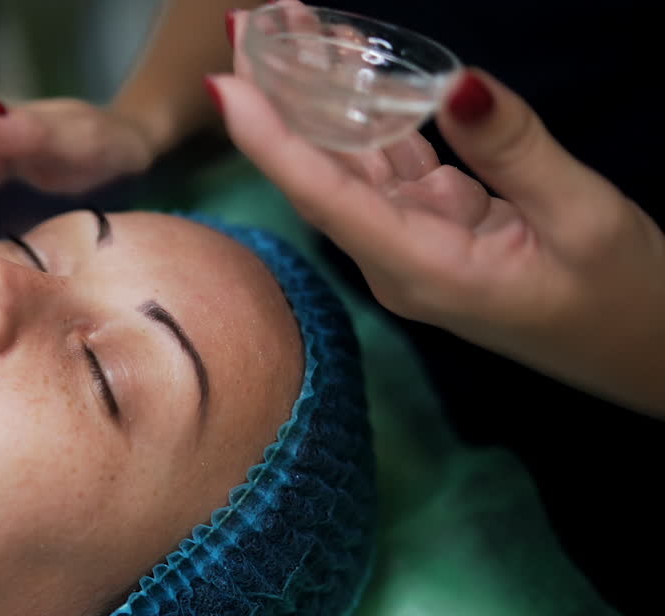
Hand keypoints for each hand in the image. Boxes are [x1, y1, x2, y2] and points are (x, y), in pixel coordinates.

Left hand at [209, 5, 664, 416]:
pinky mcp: (432, 225)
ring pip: (348, 163)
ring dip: (317, 96)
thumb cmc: (622, 297)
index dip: (270, 140)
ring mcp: (410, 241)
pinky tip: (346, 66)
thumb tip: (456, 84)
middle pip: (319, 172)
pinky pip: (385, 164)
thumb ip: (515, 150)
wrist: (644, 350)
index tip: (226, 83)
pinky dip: (365, 114)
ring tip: (291, 26)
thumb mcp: (584, 217)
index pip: (327, 198)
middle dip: (279, 98)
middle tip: (250, 25)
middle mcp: (396, 258)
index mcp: (423, 269)